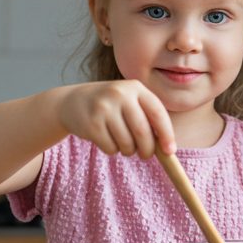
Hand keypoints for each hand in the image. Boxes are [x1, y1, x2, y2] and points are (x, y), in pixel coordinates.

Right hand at [56, 80, 173, 158]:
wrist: (72, 102)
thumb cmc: (111, 106)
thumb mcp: (129, 102)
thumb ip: (147, 118)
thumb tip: (167, 148)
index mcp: (135, 87)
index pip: (157, 112)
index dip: (166, 134)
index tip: (170, 151)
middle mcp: (120, 94)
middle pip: (143, 132)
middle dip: (147, 149)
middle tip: (145, 155)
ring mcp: (104, 108)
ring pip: (127, 143)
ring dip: (128, 150)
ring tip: (122, 143)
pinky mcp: (91, 124)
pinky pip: (111, 148)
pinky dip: (113, 150)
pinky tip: (107, 139)